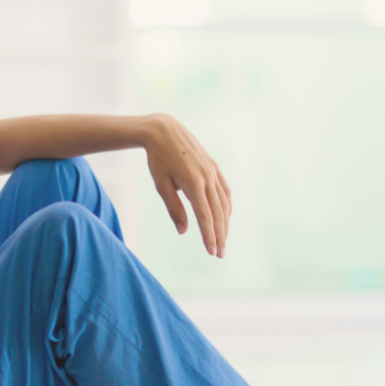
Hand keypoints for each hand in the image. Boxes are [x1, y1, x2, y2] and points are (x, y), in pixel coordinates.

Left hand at [142, 114, 232, 257]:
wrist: (164, 131)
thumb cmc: (158, 160)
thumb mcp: (161, 185)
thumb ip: (174, 208)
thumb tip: (184, 231)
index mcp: (193, 183)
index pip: (205, 216)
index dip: (209, 235)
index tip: (211, 251)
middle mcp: (207, 177)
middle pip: (218, 212)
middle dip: (220, 235)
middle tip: (219, 254)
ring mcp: (213, 171)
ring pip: (224, 203)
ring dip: (225, 223)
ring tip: (222, 240)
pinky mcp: (214, 166)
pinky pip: (225, 190)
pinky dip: (227, 206)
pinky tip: (225, 217)